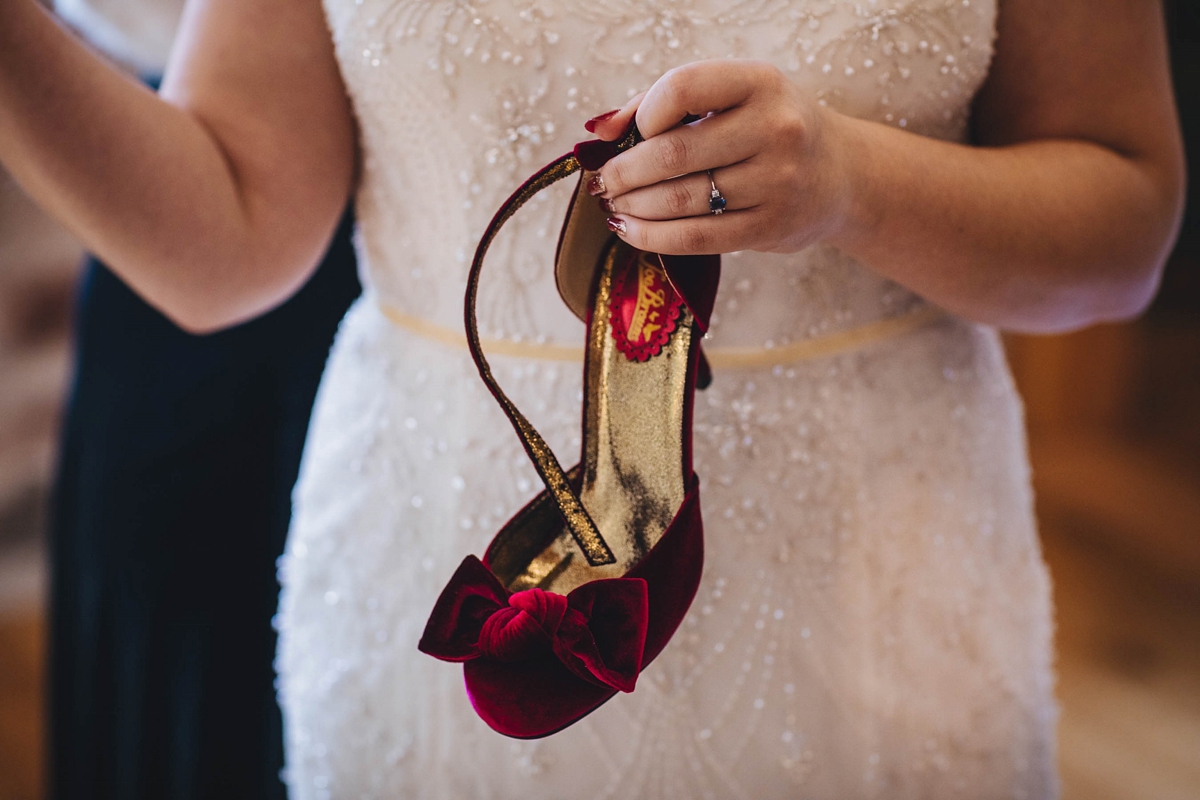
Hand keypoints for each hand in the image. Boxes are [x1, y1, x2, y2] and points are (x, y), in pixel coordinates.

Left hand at [585, 59, 853, 255]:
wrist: (840, 175)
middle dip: (625, 171)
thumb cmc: (767, 129)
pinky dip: (653, 236)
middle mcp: (775, 129)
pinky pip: (697, 237)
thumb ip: (664, 101)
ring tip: (615, 205)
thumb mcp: (731, 97)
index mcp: (760, 82)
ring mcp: (777, 181)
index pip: (682, 87)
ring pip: (681, 199)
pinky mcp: (771, 227)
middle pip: (674, 153)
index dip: (644, 113)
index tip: (633, 134)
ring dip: (634, 205)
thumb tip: (599, 131)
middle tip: (604, 182)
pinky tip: (630, 230)